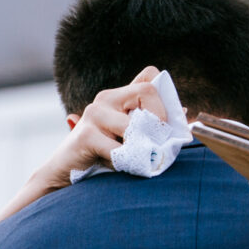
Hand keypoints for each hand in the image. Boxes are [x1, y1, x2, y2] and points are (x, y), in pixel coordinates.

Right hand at [32, 66, 167, 190]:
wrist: (64, 172)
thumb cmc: (101, 155)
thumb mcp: (128, 137)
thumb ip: (149, 124)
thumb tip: (185, 113)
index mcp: (118, 96)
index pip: (150, 76)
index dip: (164, 97)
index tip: (163, 123)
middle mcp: (106, 99)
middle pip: (147, 91)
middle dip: (159, 121)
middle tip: (154, 143)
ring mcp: (94, 114)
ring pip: (134, 127)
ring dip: (139, 150)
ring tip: (129, 159)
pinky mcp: (85, 135)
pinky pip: (119, 150)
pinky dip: (123, 163)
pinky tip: (114, 165)